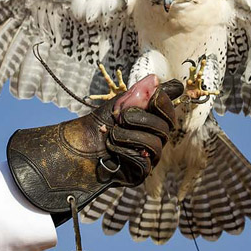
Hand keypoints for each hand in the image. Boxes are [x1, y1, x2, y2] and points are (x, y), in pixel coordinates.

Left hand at [6, 76, 183, 217]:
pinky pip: (143, 162)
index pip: (169, 110)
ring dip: (129, 136)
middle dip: (140, 118)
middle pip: (165, 126)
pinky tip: (111, 148)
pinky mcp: (142, 172)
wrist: (80, 146)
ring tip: (112, 134)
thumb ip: (138, 92)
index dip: (164, 102)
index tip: (152, 96)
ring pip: (155, 144)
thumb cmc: (100, 123)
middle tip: (120, 117)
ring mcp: (151, 156)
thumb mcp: (118, 103)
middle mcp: (157, 137)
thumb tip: (155, 79)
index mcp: (154, 119)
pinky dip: (124, 151)